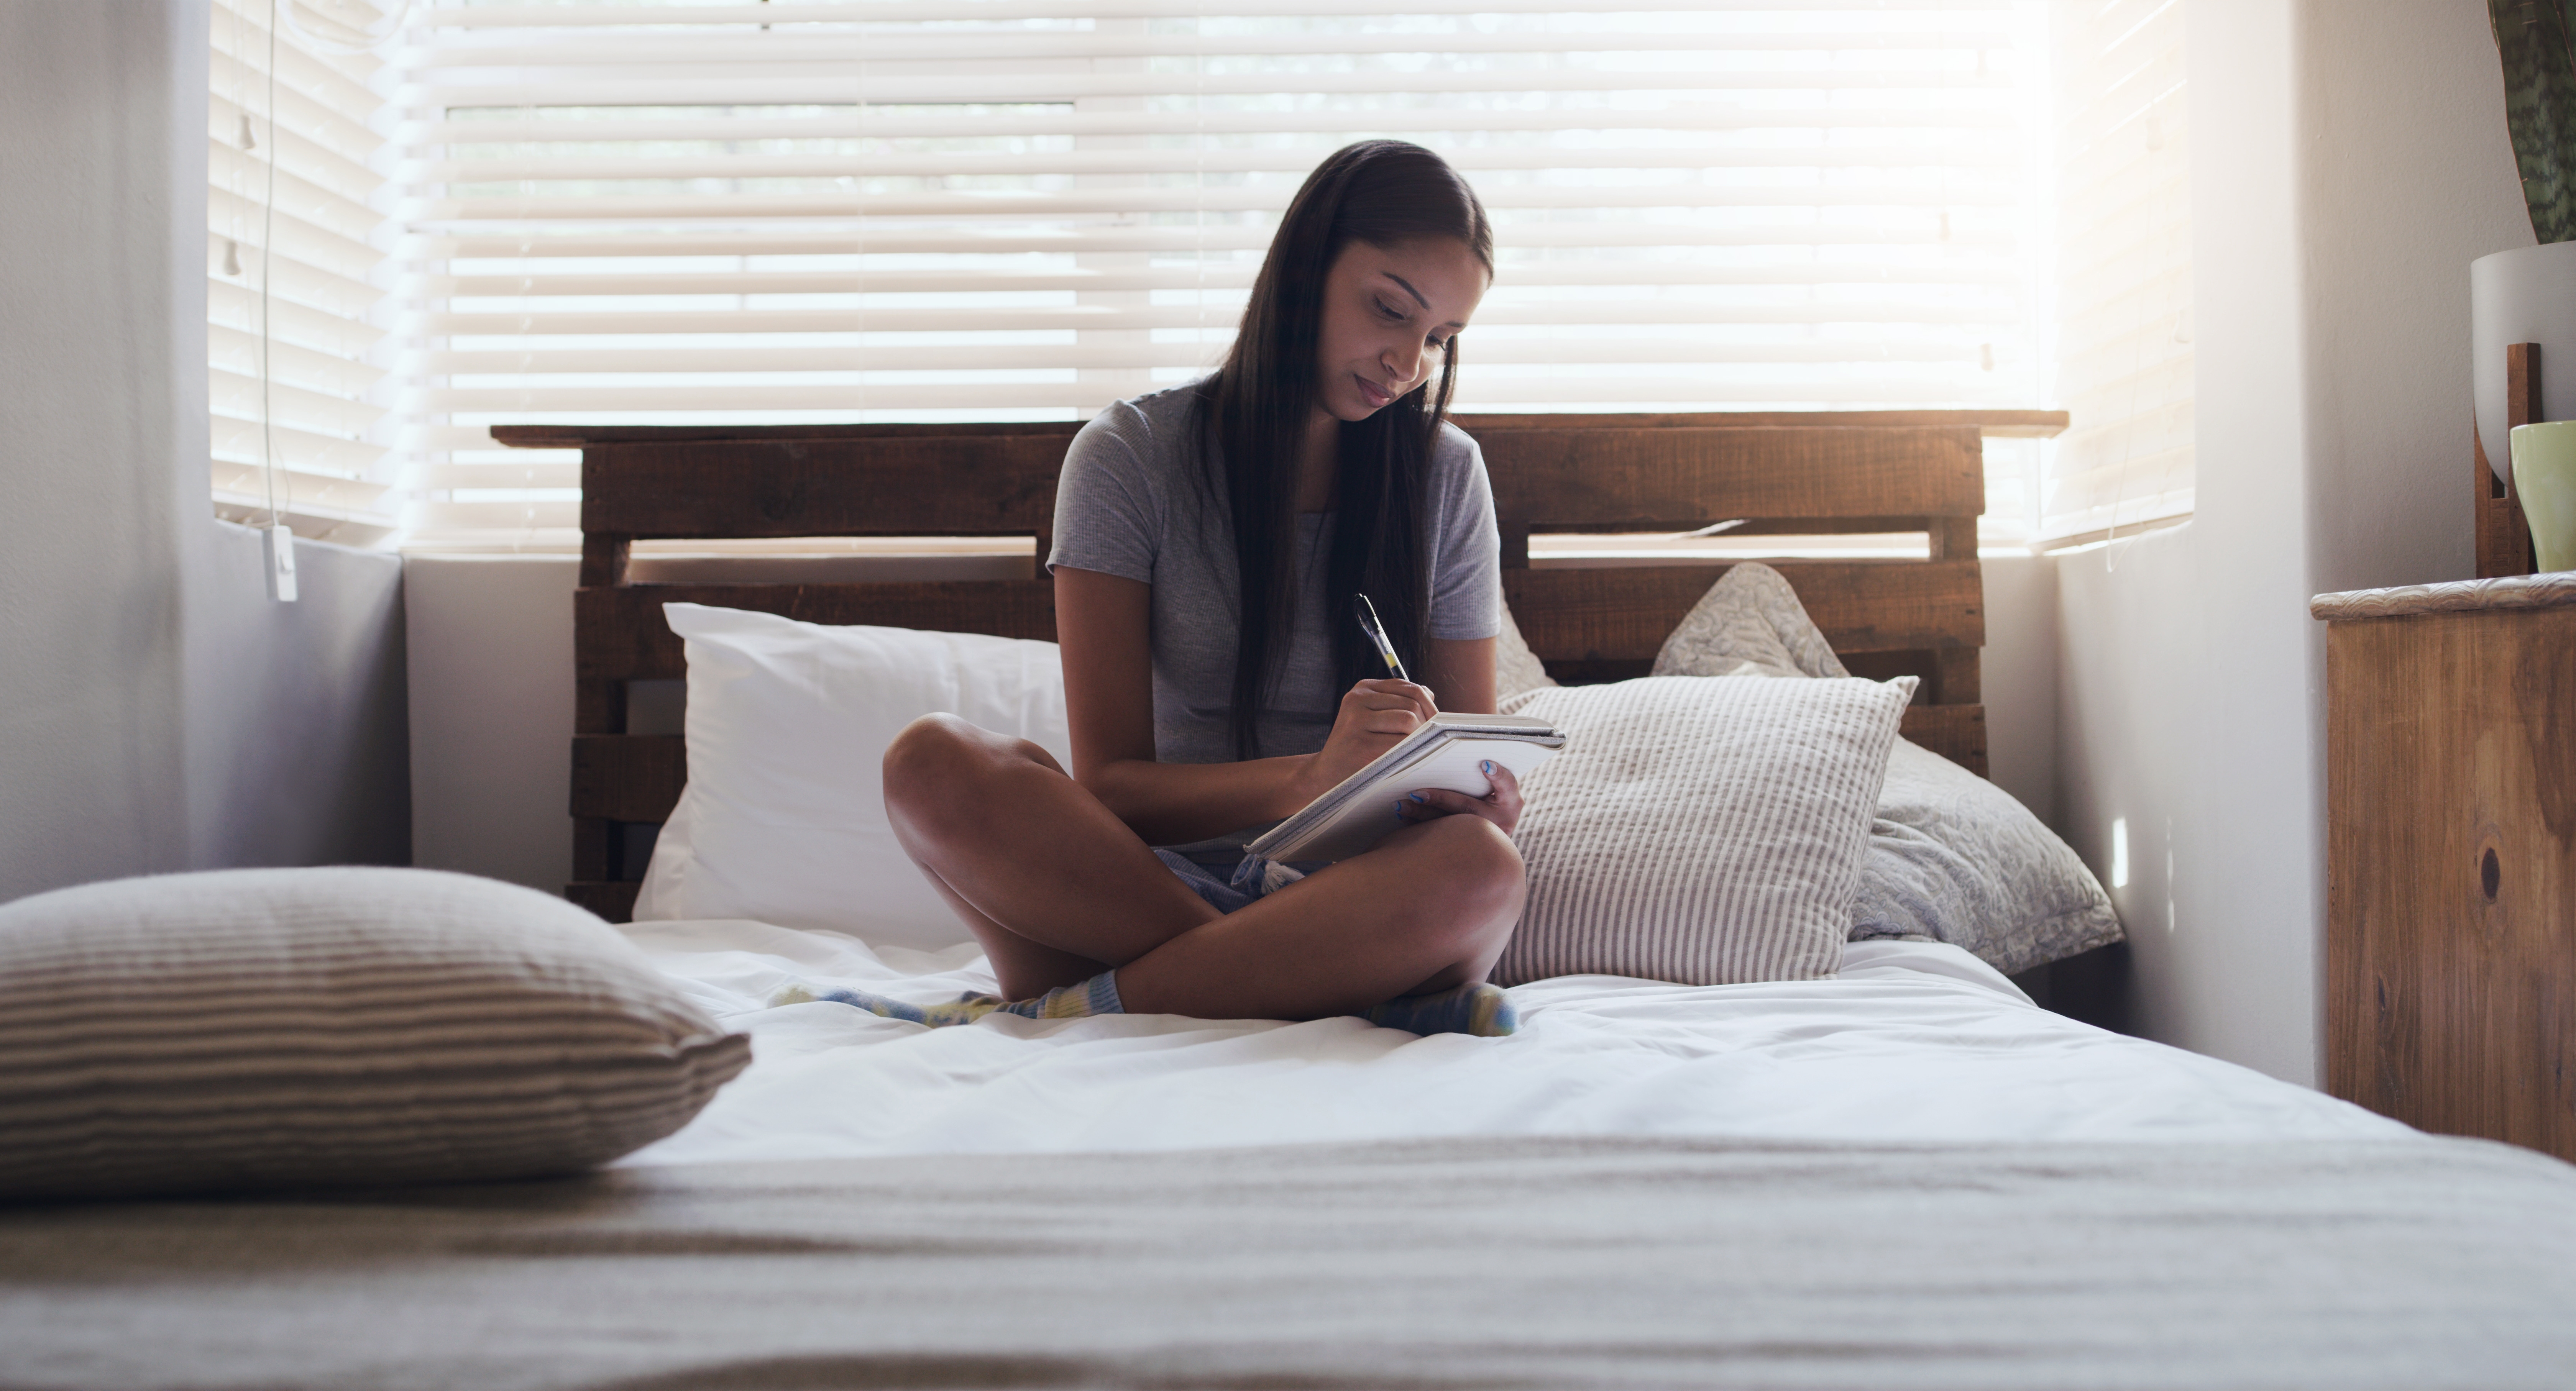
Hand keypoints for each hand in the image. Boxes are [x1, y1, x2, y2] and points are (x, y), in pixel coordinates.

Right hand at [1294, 678, 1437, 803]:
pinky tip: (1406, 758)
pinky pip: (1400, 742)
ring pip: (1409, 719)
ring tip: (1416, 749)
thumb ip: (1399, 703)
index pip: (1410, 688)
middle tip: (1429, 741)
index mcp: (1364, 688)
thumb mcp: (1374, 717)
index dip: (1429, 706)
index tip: (1435, 724)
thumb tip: (1429, 694)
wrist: (1327, 774)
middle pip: (1412, 702)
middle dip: (1427, 723)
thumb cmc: (1357, 747)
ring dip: (1419, 737)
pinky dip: (1409, 750)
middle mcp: (1358, 698)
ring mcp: (1356, 719)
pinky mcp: (1360, 741)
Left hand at [1395, 759, 1523, 836]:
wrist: (1493, 844)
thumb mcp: (1499, 791)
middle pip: (1467, 808)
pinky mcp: (1465, 848)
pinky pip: (1439, 838)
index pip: (1508, 785)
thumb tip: (1465, 758)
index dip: (1499, 775)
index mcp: (1511, 803)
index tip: (1485, 764)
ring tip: (1401, 805)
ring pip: (1449, 826)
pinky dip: (1419, 827)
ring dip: (1422, 815)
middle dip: (1439, 799)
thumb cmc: (1492, 802)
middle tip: (1416, 793)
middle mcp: (1501, 822)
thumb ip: (1487, 775)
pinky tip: (1404, 818)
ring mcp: (1484, 838)